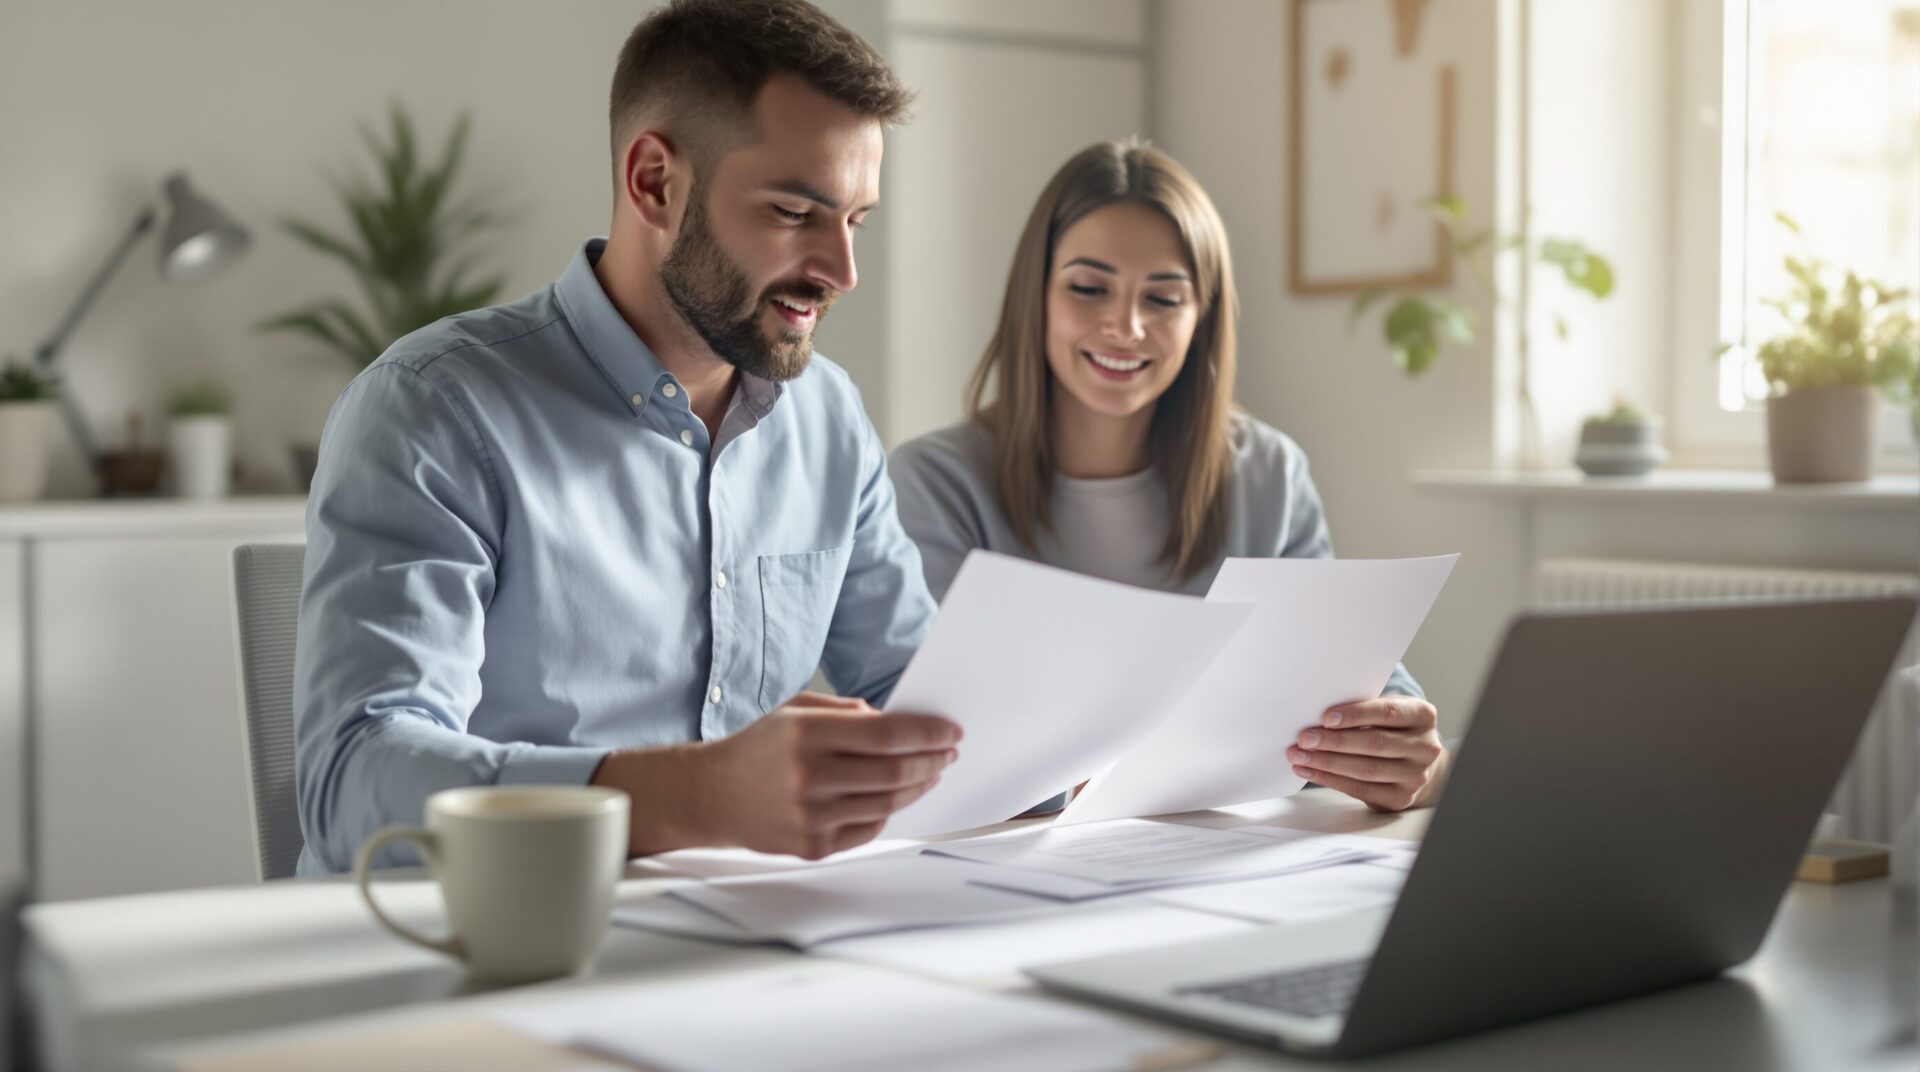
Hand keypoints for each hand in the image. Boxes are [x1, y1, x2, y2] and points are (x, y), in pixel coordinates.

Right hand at [685, 691, 960, 858]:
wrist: (712, 795)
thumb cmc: (760, 748)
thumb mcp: (797, 711)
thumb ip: (850, 713)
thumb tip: (902, 725)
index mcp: (807, 735)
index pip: (887, 735)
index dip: (928, 733)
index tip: (951, 732)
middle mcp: (810, 777)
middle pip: (895, 772)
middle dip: (932, 760)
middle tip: (949, 753)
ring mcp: (812, 817)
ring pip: (888, 803)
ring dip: (918, 786)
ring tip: (930, 772)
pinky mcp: (813, 846)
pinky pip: (870, 829)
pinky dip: (889, 810)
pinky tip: (895, 795)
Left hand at [1287, 696, 1447, 812]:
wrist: (1413, 762)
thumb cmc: (1391, 728)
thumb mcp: (1386, 712)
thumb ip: (1363, 710)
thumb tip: (1318, 718)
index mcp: (1422, 716)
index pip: (1388, 712)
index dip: (1356, 714)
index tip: (1325, 717)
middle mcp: (1425, 747)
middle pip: (1375, 743)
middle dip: (1334, 741)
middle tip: (1304, 738)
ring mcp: (1415, 776)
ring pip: (1366, 769)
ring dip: (1327, 763)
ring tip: (1300, 756)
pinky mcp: (1401, 798)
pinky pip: (1361, 790)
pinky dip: (1331, 780)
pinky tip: (1311, 771)